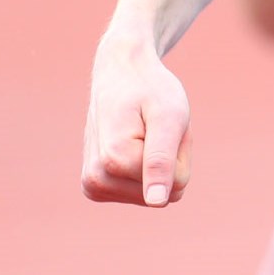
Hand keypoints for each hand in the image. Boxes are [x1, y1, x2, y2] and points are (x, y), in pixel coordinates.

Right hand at [80, 34, 193, 206]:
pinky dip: (146, 169)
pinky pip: (143, 194)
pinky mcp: (96, 188)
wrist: (120, 73)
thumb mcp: (169, 117)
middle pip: (165, 193)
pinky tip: (132, 144)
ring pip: (154, 195)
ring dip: (159, 163)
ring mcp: (93, 186)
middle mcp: (95, 180)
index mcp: (113, 161)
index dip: (180, 151)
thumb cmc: (150, 90)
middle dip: (171, 159)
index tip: (161, 124)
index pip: (179, 183)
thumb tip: (156, 201)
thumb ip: (162, 161)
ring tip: (144, 133)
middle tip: (154, 128)